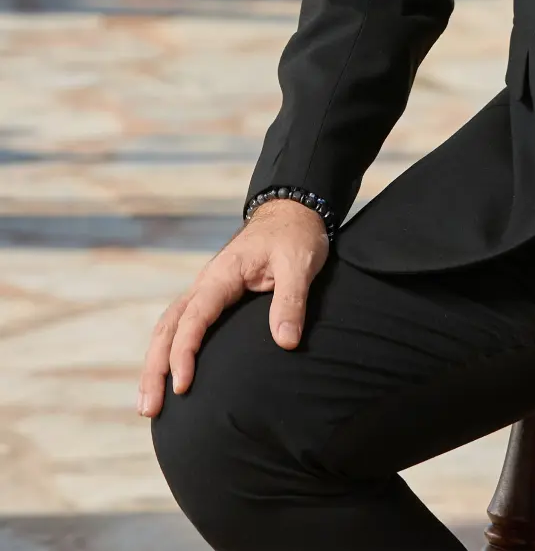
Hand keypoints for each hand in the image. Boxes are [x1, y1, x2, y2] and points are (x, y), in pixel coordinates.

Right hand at [137, 200, 328, 418]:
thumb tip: (286, 343)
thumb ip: (291, 301)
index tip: (182, 386)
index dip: (184, 353)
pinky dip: (167, 351)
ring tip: (148, 405)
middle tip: (149, 409)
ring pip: (168, 328)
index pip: (194, 318)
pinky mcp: (213, 298)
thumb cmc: (295, 236)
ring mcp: (206, 291)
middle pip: (168, 327)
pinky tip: (167, 378)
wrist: (292, 212)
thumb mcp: (299, 264)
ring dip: (154, 364)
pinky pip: (181, 326)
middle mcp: (205, 284)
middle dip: (155, 368)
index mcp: (222, 275)